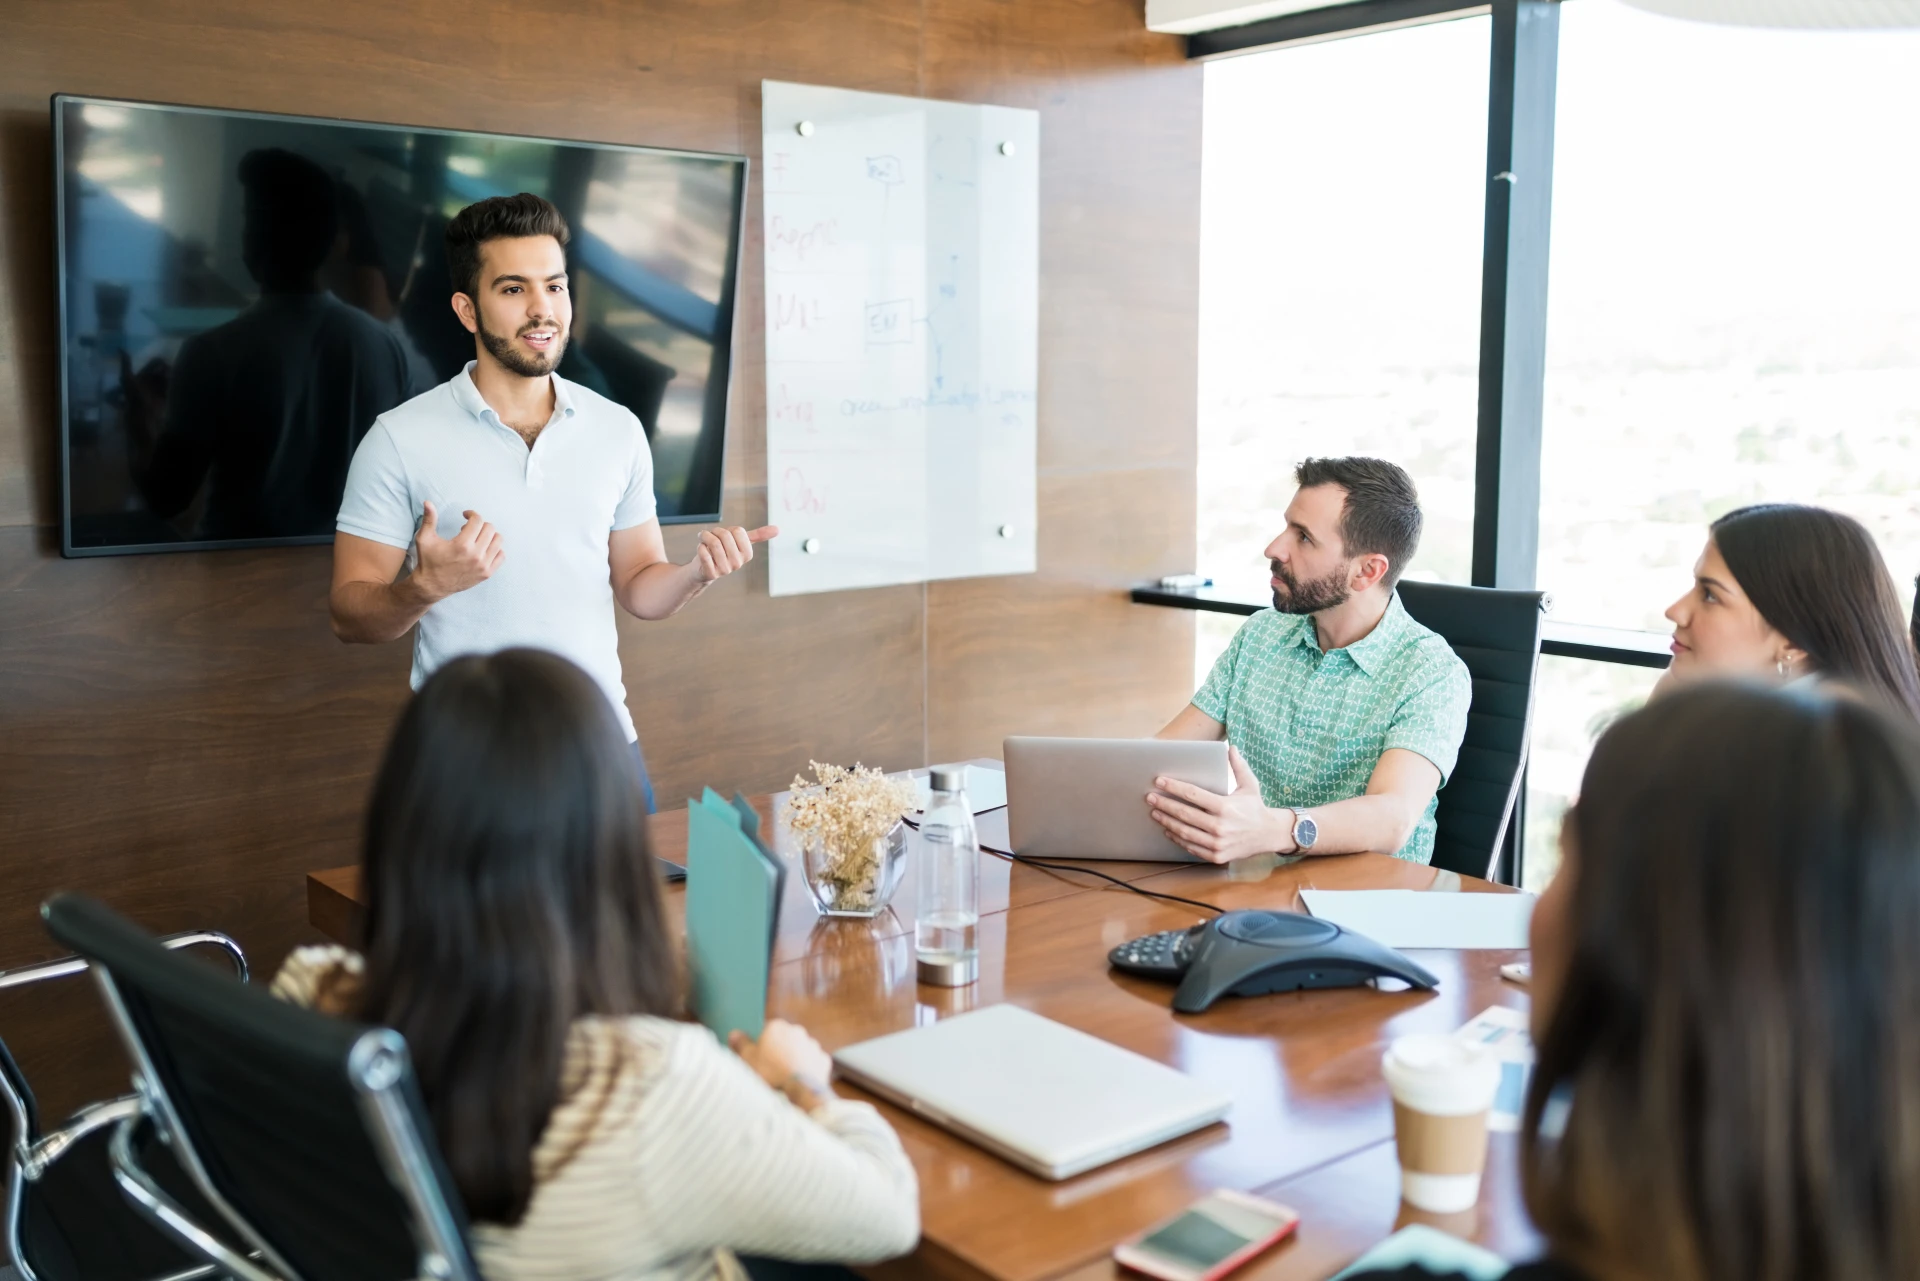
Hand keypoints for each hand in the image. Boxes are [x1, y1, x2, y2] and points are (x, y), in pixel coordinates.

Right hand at [412, 502, 503, 600]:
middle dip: (480, 524)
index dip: (471, 514)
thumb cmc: (428, 560)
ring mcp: (483, 565)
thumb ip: (429, 519)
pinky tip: (483, 548)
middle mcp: (476, 555)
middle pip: (490, 528)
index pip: (477, 521)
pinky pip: (501, 555)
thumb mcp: (424, 539)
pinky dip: (495, 549)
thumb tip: (427, 502)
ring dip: (489, 535)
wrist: (432, 585)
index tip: (465, 515)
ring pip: (498, 540)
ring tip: (477, 537)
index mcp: (462, 545)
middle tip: (469, 528)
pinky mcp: (487, 573)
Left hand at [691, 525, 777, 583]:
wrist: (703, 570)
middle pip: (725, 536)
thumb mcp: (740, 543)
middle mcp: (738, 563)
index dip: (727, 529)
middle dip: (714, 532)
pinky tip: (701, 550)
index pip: (738, 531)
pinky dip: (700, 547)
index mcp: (747, 554)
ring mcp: (725, 570)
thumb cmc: (722, 552)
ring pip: (713, 543)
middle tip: (710, 536)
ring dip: (705, 537)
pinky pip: (704, 553)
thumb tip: (778, 529)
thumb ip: (758, 535)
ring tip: (704, 540)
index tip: (723, 535)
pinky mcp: (711, 574)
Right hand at [730, 1019, 833, 1107]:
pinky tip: (799, 1082)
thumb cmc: (769, 1074)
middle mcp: (797, 1031)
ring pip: (800, 1051)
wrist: (798, 1092)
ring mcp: (813, 1045)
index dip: (761, 1045)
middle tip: (771, 1071)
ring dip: (794, 1060)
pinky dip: (807, 1071)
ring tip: (785, 1079)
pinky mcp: (824, 1060)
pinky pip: (813, 1063)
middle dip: (779, 1051)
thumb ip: (740, 1044)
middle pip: (784, 1040)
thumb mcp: (747, 1060)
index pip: (766, 1031)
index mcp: (777, 1027)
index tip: (758, 1060)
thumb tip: (734, 1034)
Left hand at [1146, 745, 1287, 863]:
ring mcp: (1217, 843)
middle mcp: (1220, 826)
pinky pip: (1191, 847)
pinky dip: (1177, 838)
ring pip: (1184, 832)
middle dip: (1164, 804)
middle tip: (1150, 797)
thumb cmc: (1255, 807)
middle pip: (1184, 813)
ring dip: (1166, 821)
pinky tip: (1168, 830)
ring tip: (1155, 812)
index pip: (1193, 795)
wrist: (1269, 835)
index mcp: (1225, 807)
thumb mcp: (1249, 785)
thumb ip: (1238, 766)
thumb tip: (1231, 747)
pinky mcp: (1216, 856)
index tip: (1159, 781)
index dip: (1173, 787)